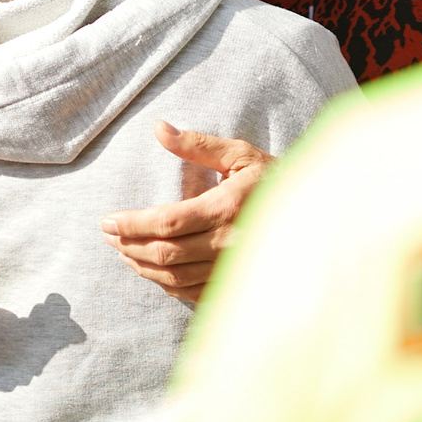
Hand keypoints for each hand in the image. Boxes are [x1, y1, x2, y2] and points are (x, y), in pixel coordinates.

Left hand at [101, 122, 273, 303]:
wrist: (313, 214)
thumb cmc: (272, 178)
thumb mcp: (239, 154)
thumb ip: (197, 145)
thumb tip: (159, 129)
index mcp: (226, 208)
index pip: (167, 221)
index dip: (132, 224)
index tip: (107, 221)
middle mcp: (229, 242)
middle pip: (166, 252)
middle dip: (130, 245)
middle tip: (109, 236)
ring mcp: (233, 268)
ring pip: (176, 276)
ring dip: (143, 267)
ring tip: (124, 252)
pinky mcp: (236, 283)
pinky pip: (193, 291)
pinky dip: (167, 284)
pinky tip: (153, 272)